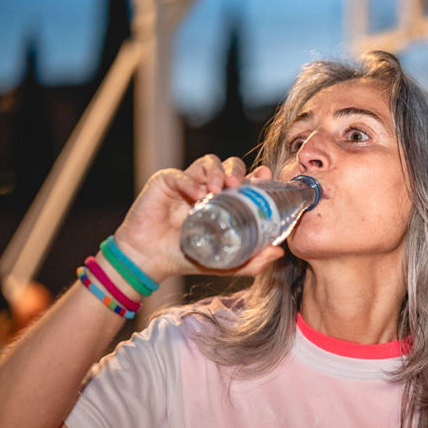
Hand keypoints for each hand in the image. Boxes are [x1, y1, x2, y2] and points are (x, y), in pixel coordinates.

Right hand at [112, 155, 284, 282]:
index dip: (256, 175)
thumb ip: (251, 262)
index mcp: (225, 202)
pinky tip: (196, 194)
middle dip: (237, 170)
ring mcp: (188, 182)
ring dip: (217, 172)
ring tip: (219, 188)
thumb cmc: (186, 259)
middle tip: (238, 184)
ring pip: (208, 162)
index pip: (245, 181)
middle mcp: (208, 188)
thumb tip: (279, 254)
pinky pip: (181, 174)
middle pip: (230, 166)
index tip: (265, 175)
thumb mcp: (224, 264)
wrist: (149, 260)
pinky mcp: (166, 181)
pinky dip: (190, 181)